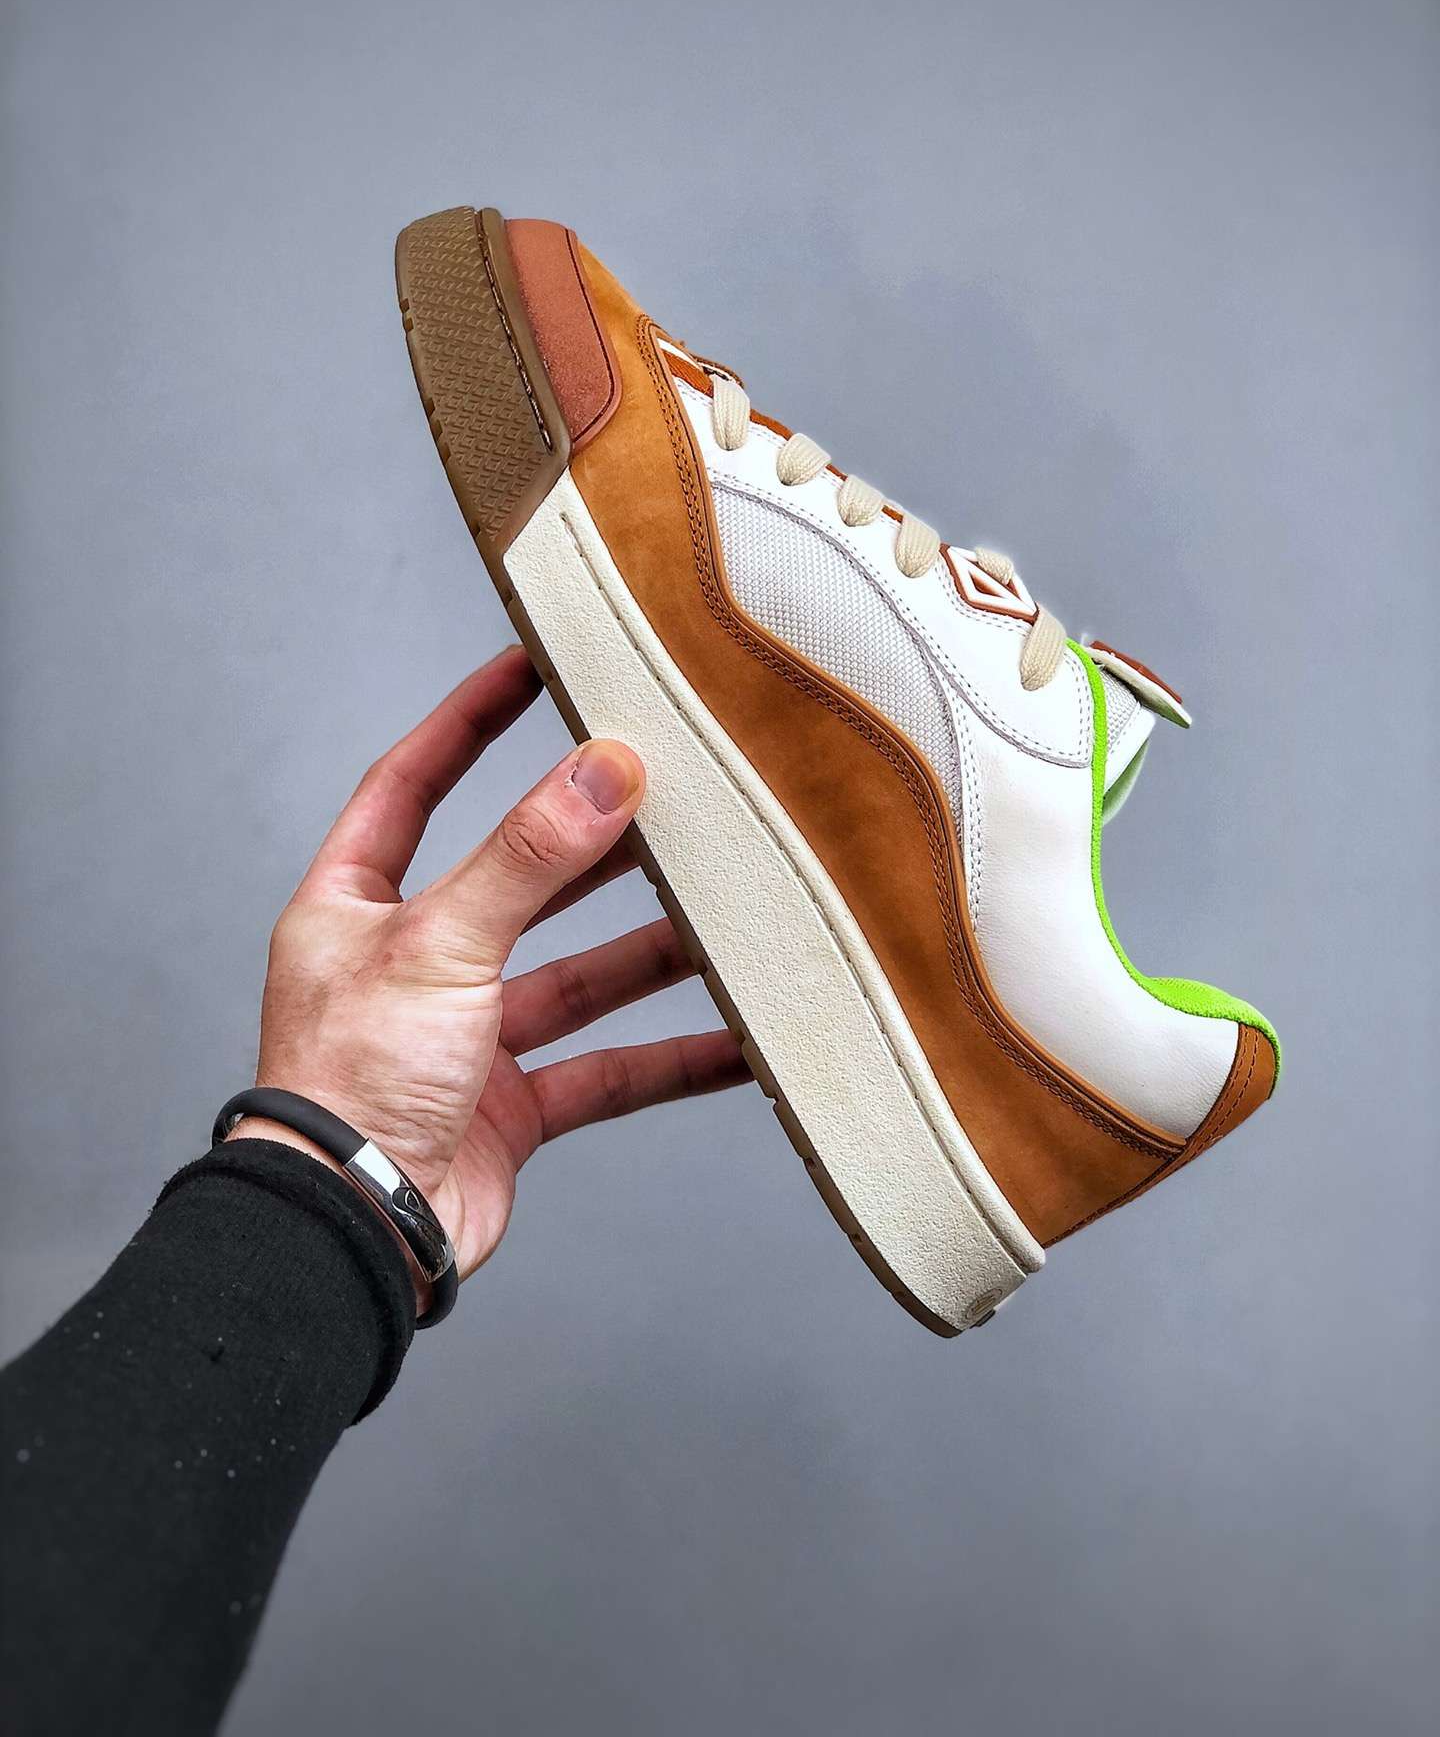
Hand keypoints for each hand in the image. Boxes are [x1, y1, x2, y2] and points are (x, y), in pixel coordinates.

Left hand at [239, 646, 747, 1283]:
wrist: (350, 1237)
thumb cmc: (348, 1086)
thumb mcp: (439, 944)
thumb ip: (526, 857)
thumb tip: (604, 770)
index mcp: (357, 907)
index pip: (413, 783)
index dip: (468, 721)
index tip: (532, 664)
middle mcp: (412, 964)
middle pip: (518, 878)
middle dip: (594, 841)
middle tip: (672, 789)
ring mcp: (466, 1038)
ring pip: (578, 974)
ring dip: (652, 948)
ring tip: (730, 909)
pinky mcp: (511, 1107)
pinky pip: (609, 1069)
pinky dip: (672, 1058)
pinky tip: (739, 1042)